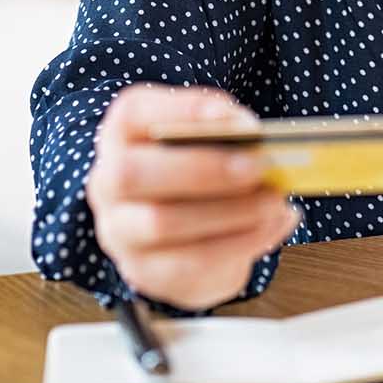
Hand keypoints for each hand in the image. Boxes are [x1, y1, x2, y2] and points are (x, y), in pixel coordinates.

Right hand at [85, 84, 300, 311]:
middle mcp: (107, 180)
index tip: (240, 120)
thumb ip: (225, 132)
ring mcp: (119, 231)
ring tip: (275, 201)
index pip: (133, 113)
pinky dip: (238, 243)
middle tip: (260, 166)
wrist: (183, 235)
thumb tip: (254, 137)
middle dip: (203, 169)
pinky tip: (273, 226)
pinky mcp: (144, 271)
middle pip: (134, 174)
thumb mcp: (207, 140)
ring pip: (161, 223)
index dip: (184, 111)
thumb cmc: (200, 169)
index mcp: (122, 132)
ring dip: (229, 211)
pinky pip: (187, 264)